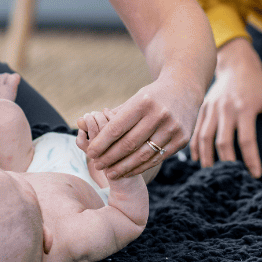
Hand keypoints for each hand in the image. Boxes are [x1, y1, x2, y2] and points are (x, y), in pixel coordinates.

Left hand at [82, 73, 200, 179]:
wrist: (185, 89)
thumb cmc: (152, 96)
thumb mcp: (133, 99)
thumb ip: (108, 115)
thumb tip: (77, 123)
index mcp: (143, 102)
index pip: (117, 127)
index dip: (102, 143)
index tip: (90, 153)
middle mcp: (160, 114)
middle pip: (129, 144)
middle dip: (110, 157)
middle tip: (97, 165)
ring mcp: (173, 128)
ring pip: (143, 155)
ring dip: (124, 167)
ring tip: (110, 173)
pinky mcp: (182, 139)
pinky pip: (157, 158)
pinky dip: (141, 167)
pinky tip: (128, 171)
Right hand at [191, 38, 261, 178]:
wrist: (237, 64)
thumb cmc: (259, 85)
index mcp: (245, 108)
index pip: (247, 140)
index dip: (251, 160)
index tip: (255, 175)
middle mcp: (226, 109)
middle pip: (223, 142)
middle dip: (227, 164)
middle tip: (231, 179)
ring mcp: (212, 108)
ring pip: (205, 138)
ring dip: (207, 158)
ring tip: (212, 174)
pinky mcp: (203, 107)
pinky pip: (196, 130)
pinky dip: (195, 146)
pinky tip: (198, 159)